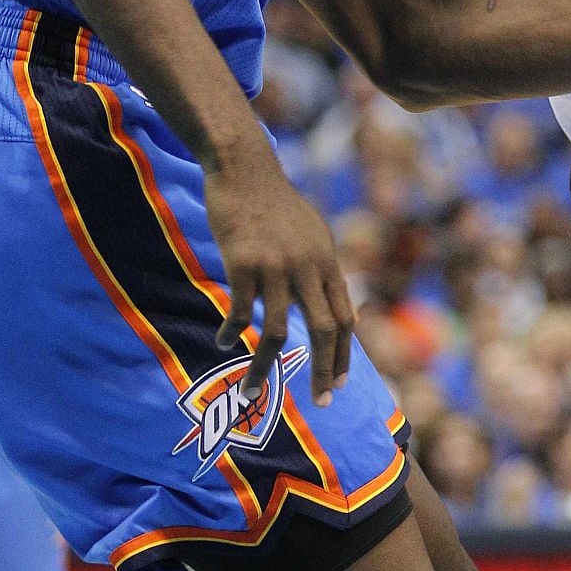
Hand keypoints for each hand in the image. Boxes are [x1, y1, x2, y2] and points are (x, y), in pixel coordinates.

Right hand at [204, 158, 355, 406]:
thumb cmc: (275, 203)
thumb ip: (320, 268)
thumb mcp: (311, 233)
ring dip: (264, 368)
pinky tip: (225, 343)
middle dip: (324, 371)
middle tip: (320, 402)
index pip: (345, 317)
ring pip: (277, 331)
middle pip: (324, 329)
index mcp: (327, 260)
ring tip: (250, 392)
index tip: (340, 383)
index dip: (344, 353)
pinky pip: (240, 310)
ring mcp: (277, 265)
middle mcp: (309, 265)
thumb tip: (331, 303)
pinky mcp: (244, 262)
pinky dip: (232, 332)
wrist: (246, 168)